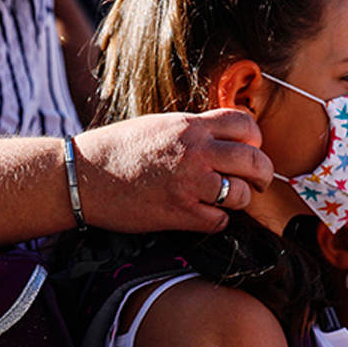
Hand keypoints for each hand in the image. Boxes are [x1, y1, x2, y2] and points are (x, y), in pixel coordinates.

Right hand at [74, 109, 273, 232]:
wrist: (84, 176)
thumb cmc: (117, 149)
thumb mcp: (159, 124)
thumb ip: (193, 130)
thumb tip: (223, 139)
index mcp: (190, 125)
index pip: (246, 125)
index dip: (255, 139)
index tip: (250, 150)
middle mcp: (195, 151)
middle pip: (255, 160)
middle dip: (263, 174)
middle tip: (259, 182)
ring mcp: (190, 184)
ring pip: (242, 195)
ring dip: (240, 200)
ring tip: (228, 201)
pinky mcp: (180, 214)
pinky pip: (220, 221)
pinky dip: (217, 221)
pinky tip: (204, 216)